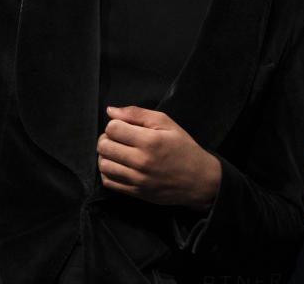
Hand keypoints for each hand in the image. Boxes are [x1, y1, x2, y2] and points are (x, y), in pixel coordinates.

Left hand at [97, 106, 221, 210]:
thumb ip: (136, 114)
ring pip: (103, 165)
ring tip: (117, 152)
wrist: (200, 180)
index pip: (112, 129)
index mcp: (149, 141)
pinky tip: (118, 166)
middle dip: (107, 138)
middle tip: (118, 138)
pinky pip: (108, 182)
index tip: (123, 127)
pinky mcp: (136, 193)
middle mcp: (141, 162)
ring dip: (105, 156)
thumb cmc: (184, 149)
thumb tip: (111, 111)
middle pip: (104, 146)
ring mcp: (138, 180)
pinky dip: (108, 172)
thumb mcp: (166, 123)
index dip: (114, 124)